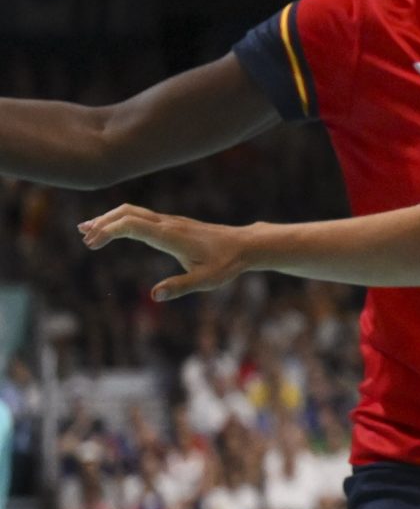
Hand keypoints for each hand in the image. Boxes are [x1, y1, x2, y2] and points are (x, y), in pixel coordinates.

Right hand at [78, 206, 253, 300]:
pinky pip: (142, 217)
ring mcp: (171, 222)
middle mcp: (169, 224)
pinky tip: (113, 229)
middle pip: (128, 213)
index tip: (91, 244)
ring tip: (86, 231)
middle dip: (103, 222)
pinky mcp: (173, 224)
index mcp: (171, 235)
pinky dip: (122, 220)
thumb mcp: (207, 280)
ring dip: (109, 219)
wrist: (245, 245)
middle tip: (84, 238)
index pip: (133, 225)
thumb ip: (181, 287)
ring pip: (134, 212)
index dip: (109, 231)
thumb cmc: (227, 263)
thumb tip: (155, 296)